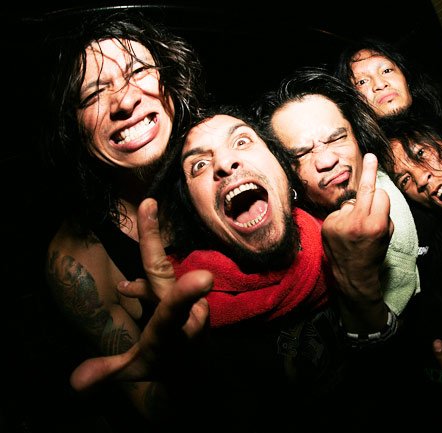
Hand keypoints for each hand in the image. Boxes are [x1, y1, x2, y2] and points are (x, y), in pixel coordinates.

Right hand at [70, 198, 211, 390]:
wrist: (191, 367)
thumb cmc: (162, 367)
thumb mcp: (134, 371)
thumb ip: (106, 372)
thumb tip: (76, 382)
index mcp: (170, 334)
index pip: (174, 312)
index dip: (185, 294)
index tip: (202, 277)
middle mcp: (186, 313)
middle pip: (165, 275)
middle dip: (153, 242)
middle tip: (147, 204)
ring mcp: (191, 299)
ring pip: (162, 276)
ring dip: (143, 265)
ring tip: (127, 261)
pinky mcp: (190, 292)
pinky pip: (165, 280)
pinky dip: (147, 283)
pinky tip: (129, 289)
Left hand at [321, 153, 393, 331]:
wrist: (352, 276)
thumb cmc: (373, 254)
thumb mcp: (387, 235)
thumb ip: (382, 213)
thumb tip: (374, 192)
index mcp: (377, 224)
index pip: (381, 195)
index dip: (381, 198)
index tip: (377, 169)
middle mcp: (357, 221)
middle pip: (365, 189)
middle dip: (369, 172)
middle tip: (371, 156)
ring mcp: (340, 223)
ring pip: (351, 202)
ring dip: (354, 210)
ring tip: (353, 230)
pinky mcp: (327, 224)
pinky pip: (339, 212)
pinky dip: (342, 218)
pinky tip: (343, 233)